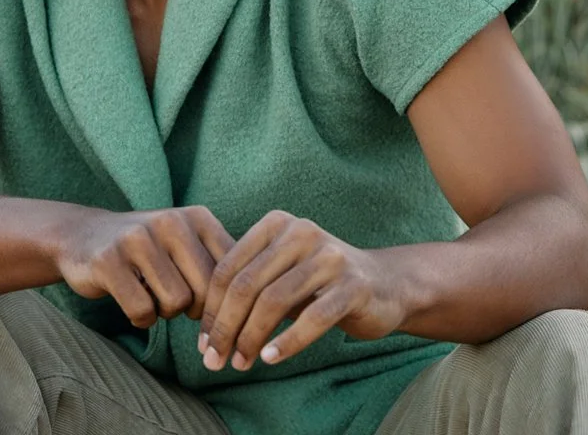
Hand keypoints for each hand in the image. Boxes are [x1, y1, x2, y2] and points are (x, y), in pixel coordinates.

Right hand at [57, 205, 234, 327]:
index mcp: (197, 217)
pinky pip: (142, 311)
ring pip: (176, 303)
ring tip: (152, 297)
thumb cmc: (148, 249)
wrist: (84, 236)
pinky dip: (141, 318)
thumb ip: (218, 264)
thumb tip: (260, 301)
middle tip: (178, 306)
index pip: (231, 272)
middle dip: (195, 311)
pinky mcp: (109, 261)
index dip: (225, 303)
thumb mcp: (186, 244)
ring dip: (165, 313)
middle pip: (206, 291)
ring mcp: (138, 239)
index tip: (213, 318)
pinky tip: (133, 304)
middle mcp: (170, 221)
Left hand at [198, 210, 406, 370]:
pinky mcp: (353, 285)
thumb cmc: (319, 283)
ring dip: (250, 338)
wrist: (384, 284)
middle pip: (246, 284)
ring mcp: (329, 256)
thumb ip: (248, 285)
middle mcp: (300, 232)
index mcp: (276, 223)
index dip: (211, 309)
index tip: (203, 343)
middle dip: (225, 327)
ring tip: (240, 362)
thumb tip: (206, 326)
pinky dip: (287, 342)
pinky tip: (270, 358)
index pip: (229, 267)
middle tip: (215, 360)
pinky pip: (312, 318)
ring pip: (273, 301)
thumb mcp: (281, 272)